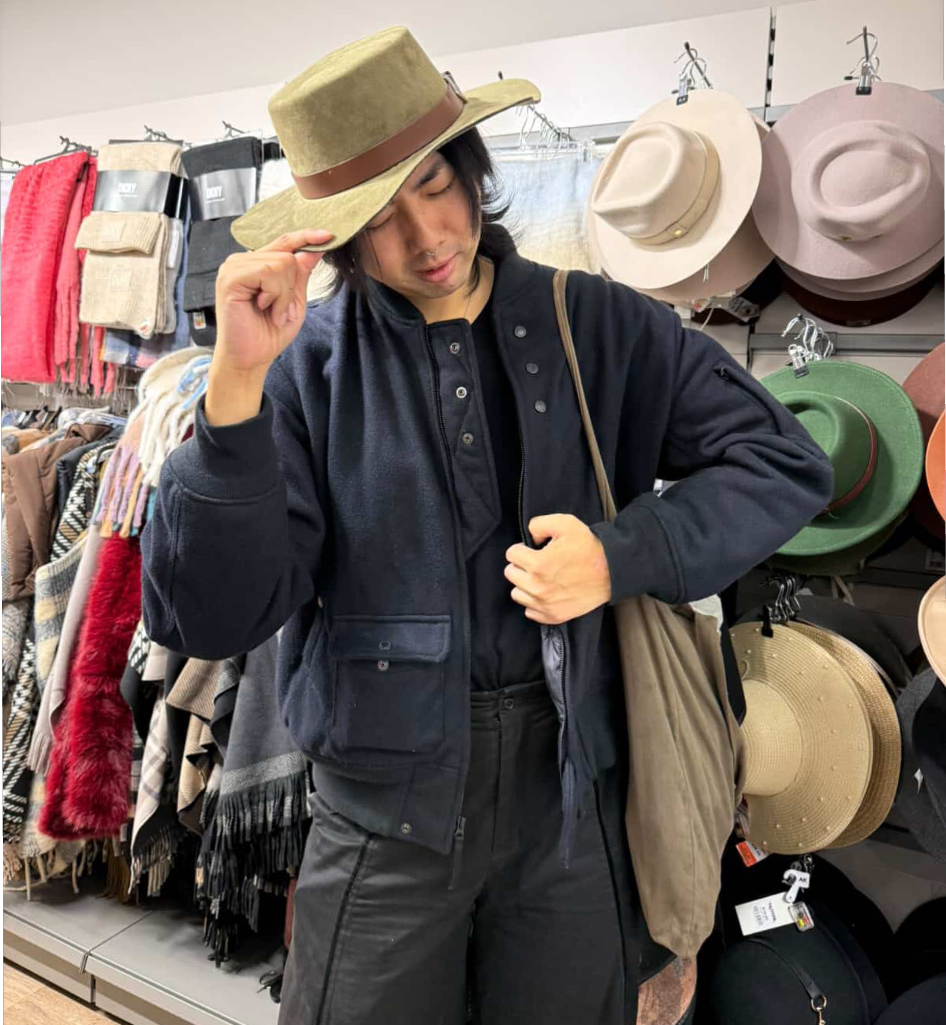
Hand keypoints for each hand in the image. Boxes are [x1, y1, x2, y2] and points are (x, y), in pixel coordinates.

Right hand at [214, 228, 333, 373]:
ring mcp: (234, 267)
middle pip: (287, 254)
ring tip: (272, 312)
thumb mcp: (293, 300)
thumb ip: (301, 274)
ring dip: (283, 294)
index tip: (329, 236)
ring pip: (281, 262)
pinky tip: (265, 308)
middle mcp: (242, 261)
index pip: (284, 241)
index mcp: (256, 264)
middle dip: (291, 286)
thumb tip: (316, 248)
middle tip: (279, 310)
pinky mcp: (230, 278)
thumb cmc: (268, 333)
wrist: (251, 358)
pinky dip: (275, 295)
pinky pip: (268, 272)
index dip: (306, 236)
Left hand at [504, 514, 611, 624]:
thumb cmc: (590, 547)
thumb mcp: (565, 523)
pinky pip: (530, 611)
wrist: (612, 571)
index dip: (522, 548)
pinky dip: (535, 602)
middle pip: (511, 574)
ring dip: (525, 584)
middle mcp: (538, 587)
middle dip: (522, 565)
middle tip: (538, 562)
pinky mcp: (553, 615)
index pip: (511, 554)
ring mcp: (545, 604)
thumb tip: (530, 538)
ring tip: (542, 577)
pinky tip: (547, 591)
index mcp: (538, 564)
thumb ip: (538, 524)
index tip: (533, 549)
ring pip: (517, 593)